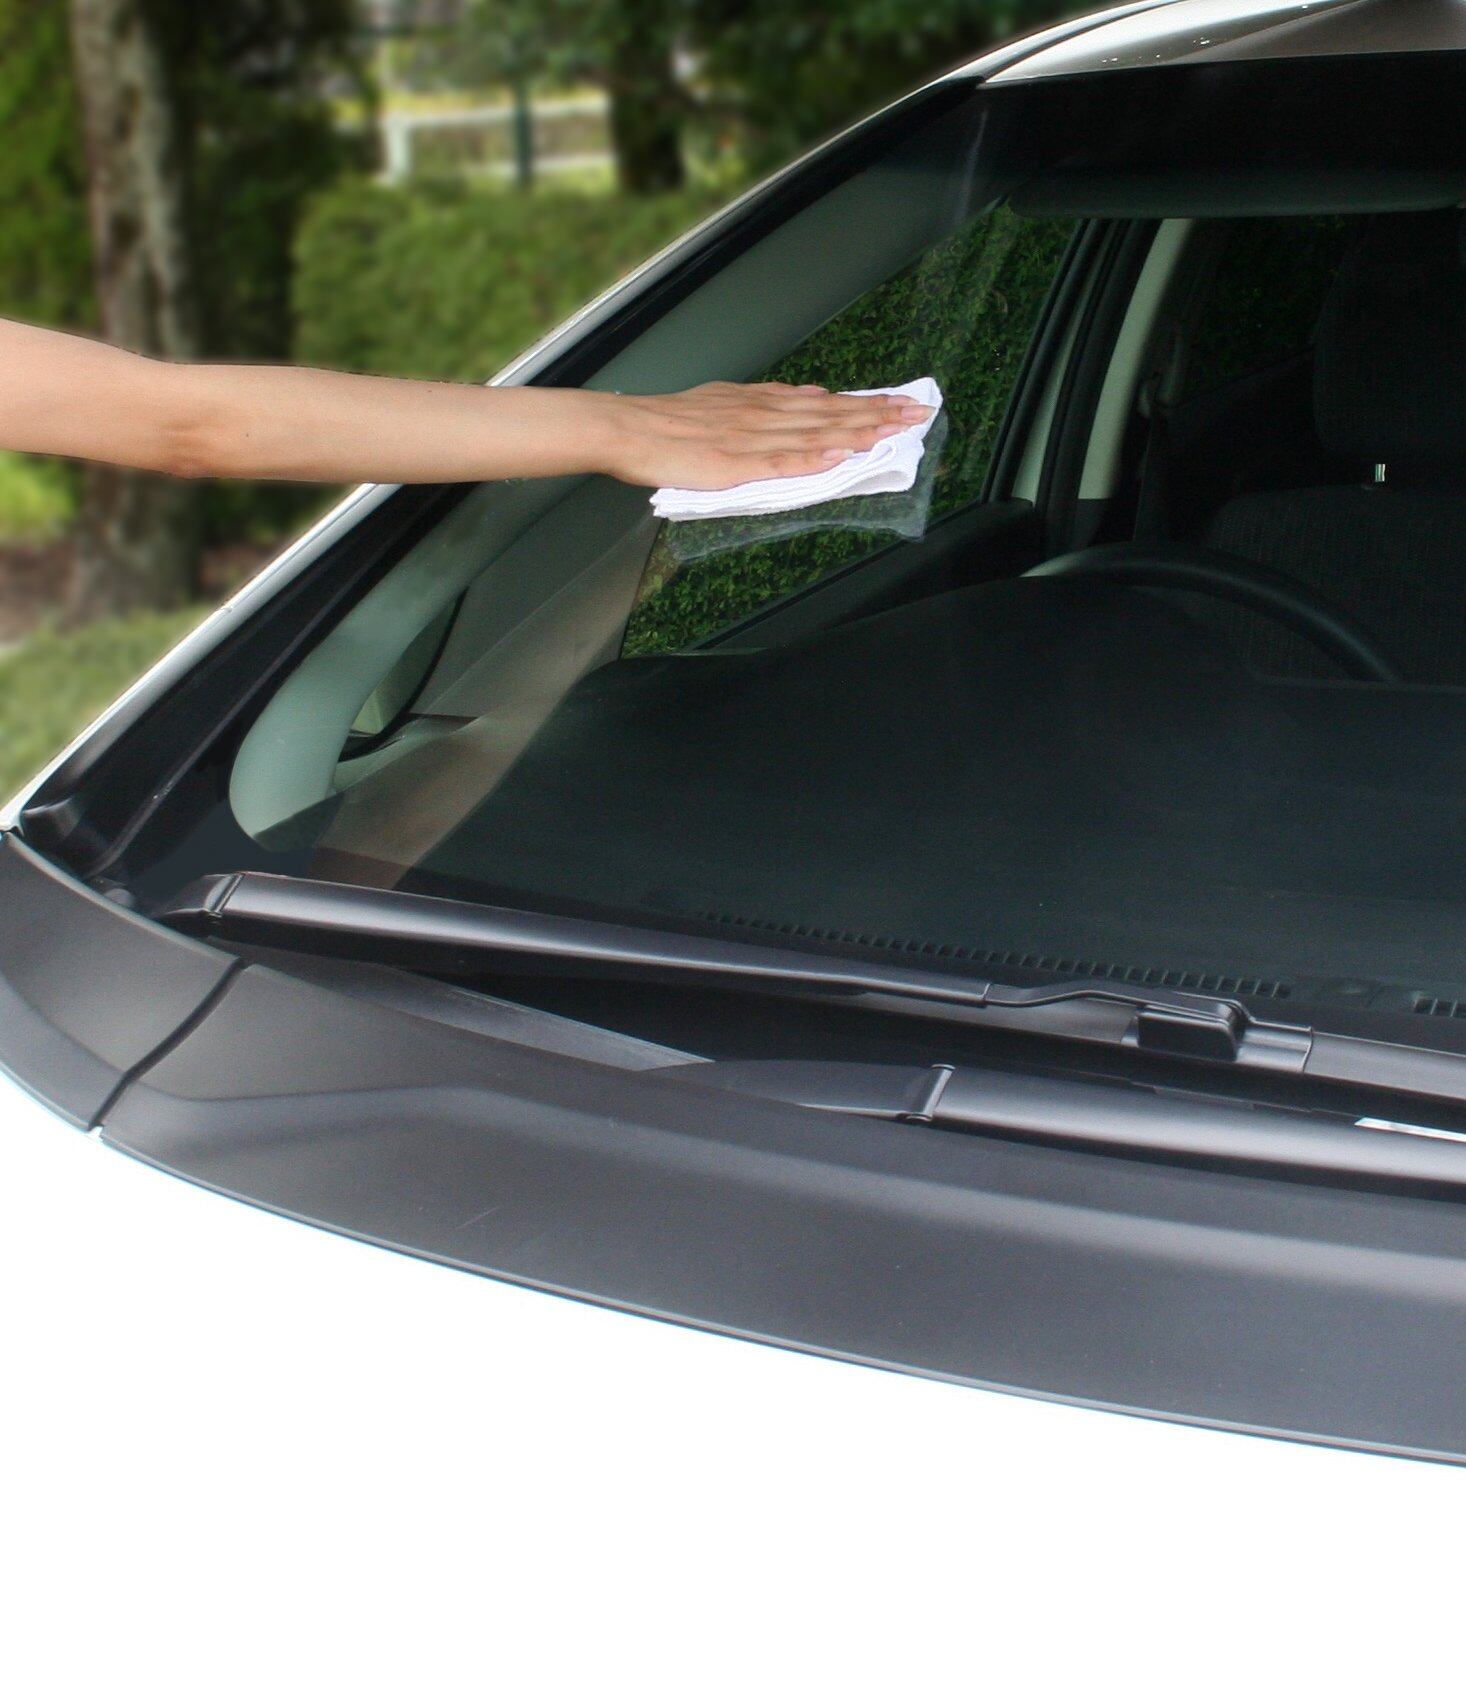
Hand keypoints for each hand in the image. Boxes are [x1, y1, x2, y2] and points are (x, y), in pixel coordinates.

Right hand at [599, 381, 933, 490]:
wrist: (628, 429)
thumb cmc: (669, 424)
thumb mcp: (725, 401)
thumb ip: (769, 402)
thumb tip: (812, 395)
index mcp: (762, 403)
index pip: (826, 402)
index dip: (867, 403)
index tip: (901, 402)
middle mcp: (765, 415)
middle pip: (832, 413)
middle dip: (879, 413)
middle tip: (919, 413)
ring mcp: (753, 439)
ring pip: (817, 433)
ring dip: (860, 431)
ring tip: (897, 429)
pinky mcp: (736, 464)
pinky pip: (783, 462)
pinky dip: (815, 457)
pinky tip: (843, 454)